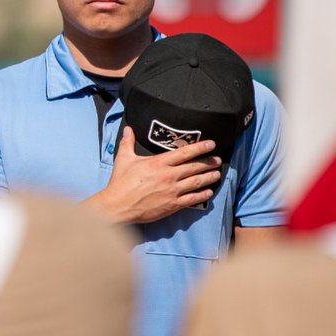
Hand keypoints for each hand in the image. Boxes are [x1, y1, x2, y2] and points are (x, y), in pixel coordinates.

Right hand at [88, 127, 222, 224]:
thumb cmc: (120, 182)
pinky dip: (202, 195)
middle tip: (218, 159)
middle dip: (208, 162)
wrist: (118, 206)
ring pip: (196, 182)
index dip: (200, 147)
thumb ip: (128, 142)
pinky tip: (209, 192)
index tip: (211, 144)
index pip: (184, 152)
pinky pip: (191, 199)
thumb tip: (128, 129)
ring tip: (217, 174)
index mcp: (158, 163)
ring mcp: (172, 191)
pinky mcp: (172, 205)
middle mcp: (168, 175)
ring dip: (208, 177)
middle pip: (194, 167)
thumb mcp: (123, 159)